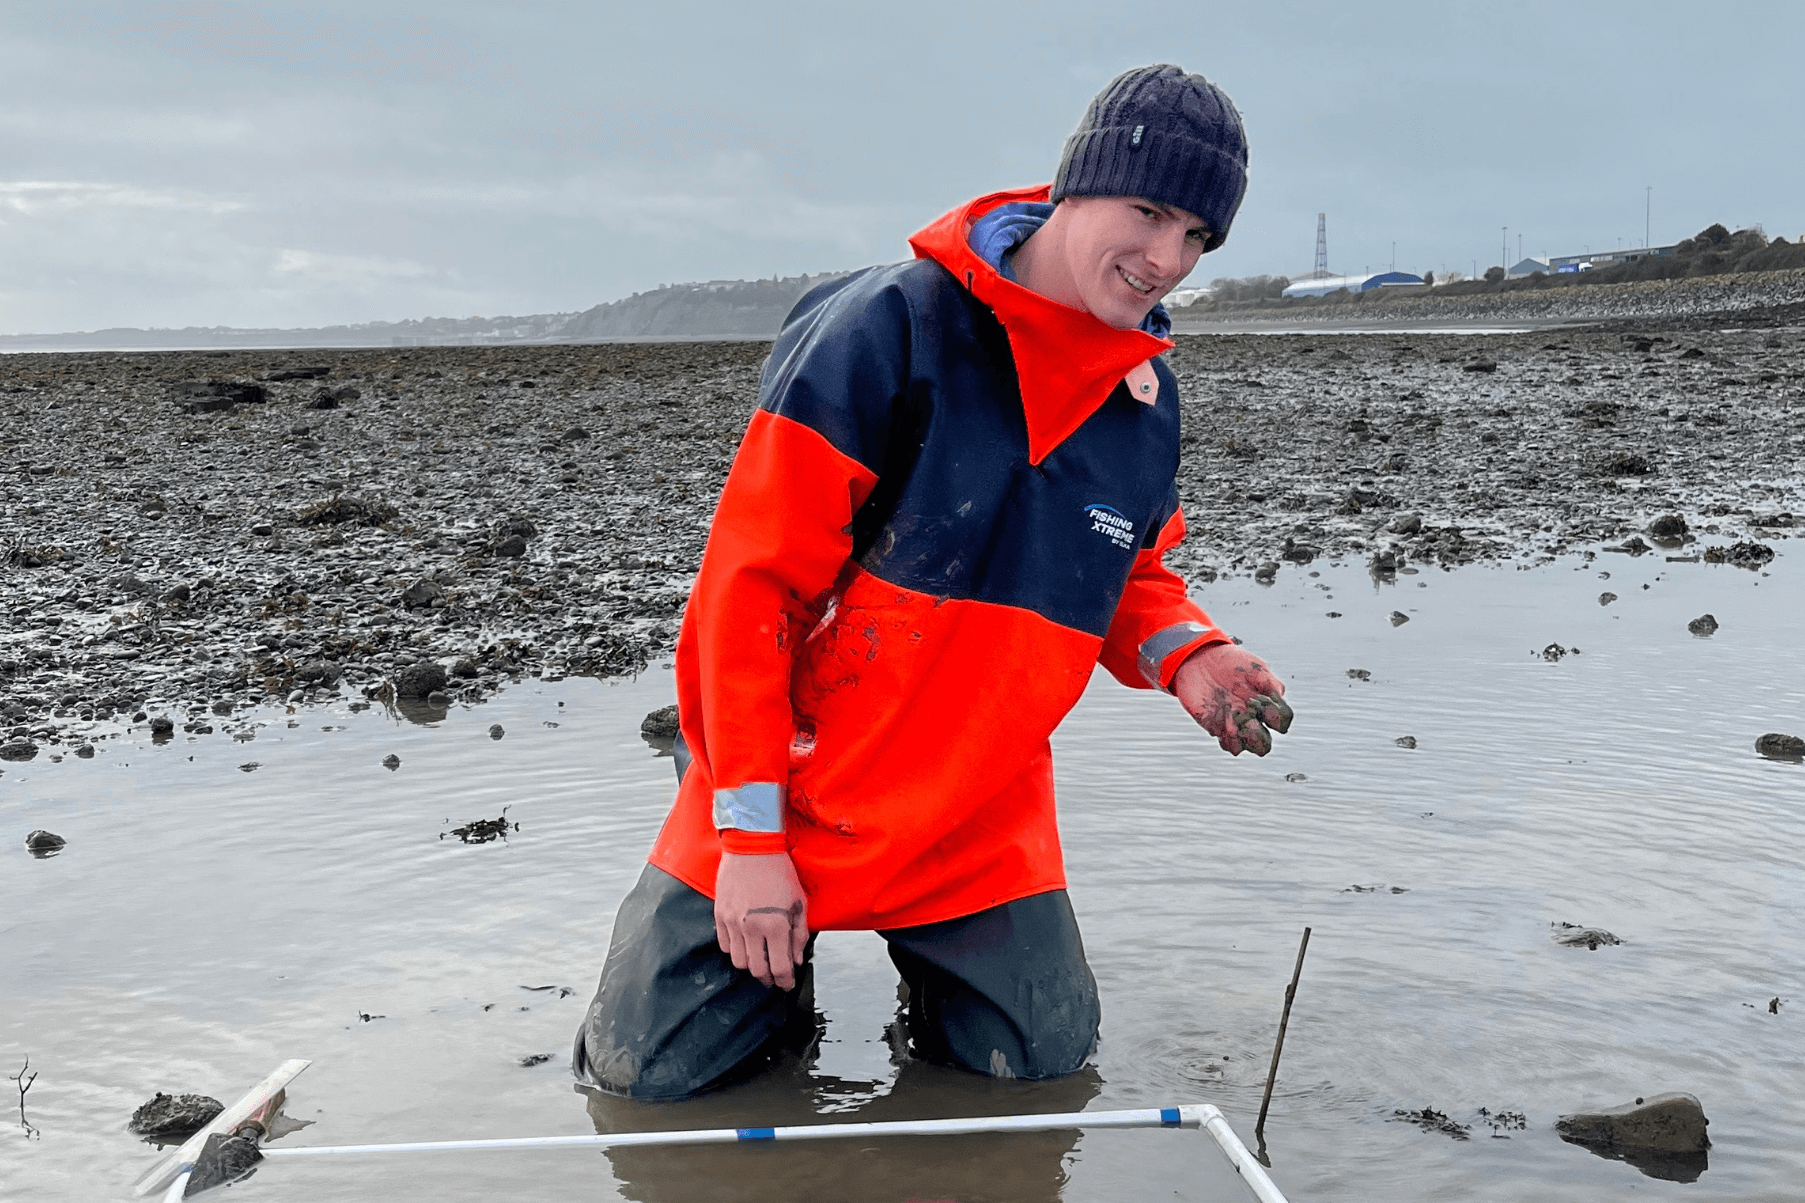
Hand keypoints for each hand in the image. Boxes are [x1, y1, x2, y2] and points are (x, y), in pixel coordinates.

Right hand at [714, 851, 808, 989]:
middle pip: (757, 970)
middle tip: (774, 976)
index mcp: (776, 925)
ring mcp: (733, 922)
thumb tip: (795, 959)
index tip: (787, 984)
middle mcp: (753, 927)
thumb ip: (799, 934)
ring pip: (739, 962)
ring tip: (759, 960)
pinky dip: (735, 950)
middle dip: (768, 978)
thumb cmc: (779, 872)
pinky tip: (745, 944)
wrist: (752, 847)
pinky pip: (725, 946)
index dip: (785, 981)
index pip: (780, 968)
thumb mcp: (799, 902)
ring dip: (750, 966)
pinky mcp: (720, 915)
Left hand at [1172, 642, 1292, 755]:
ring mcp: (1233, 724)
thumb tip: (1279, 699)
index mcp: (1265, 704)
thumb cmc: (1232, 662)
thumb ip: (1271, 683)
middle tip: (1249, 721)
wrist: (1203, 659)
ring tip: (1232, 722)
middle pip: (1264, 745)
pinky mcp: (1215, 726)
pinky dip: (1227, 739)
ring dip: (1241, 738)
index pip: (1282, 721)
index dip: (1276, 716)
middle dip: (1259, 737)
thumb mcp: (1255, 667)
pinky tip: (1221, 721)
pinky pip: (1227, 744)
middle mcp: (1251, 718)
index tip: (1258, 698)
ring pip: (1244, 748)